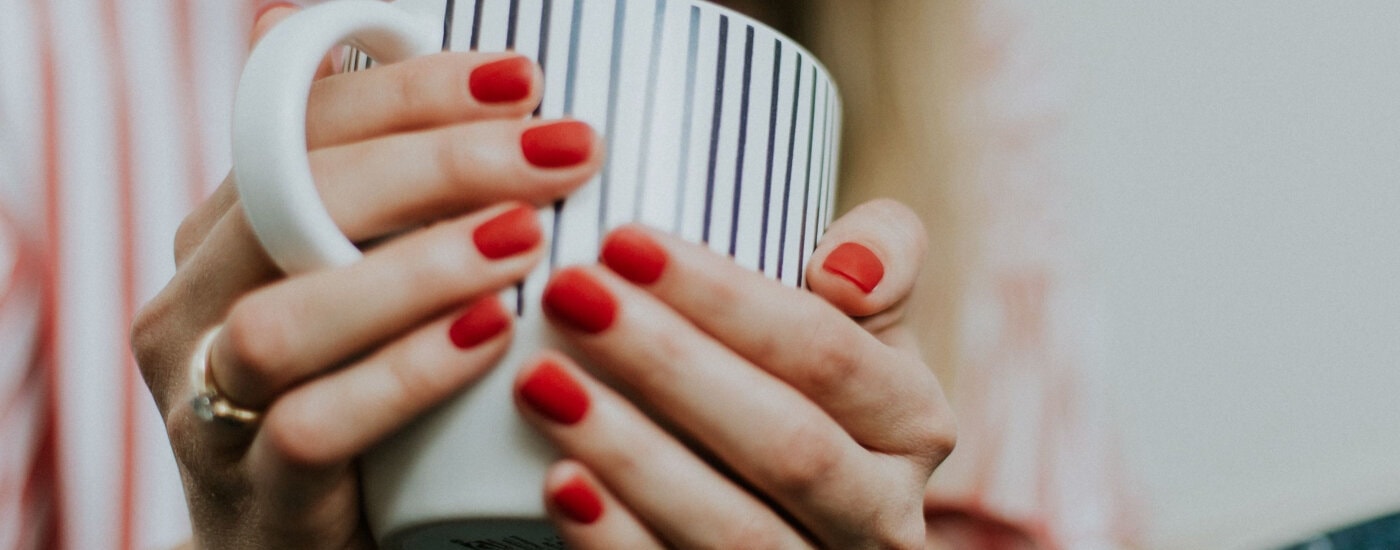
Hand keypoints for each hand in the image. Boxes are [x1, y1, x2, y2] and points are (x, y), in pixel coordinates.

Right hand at [130, 6, 600, 547]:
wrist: (298, 543)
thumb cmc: (349, 392)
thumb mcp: (352, 280)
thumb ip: (363, 185)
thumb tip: (324, 30)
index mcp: (220, 236)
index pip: (295, 124)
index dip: (409, 90)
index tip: (521, 81)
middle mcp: (193, 308)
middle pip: (288, 201)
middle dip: (436, 164)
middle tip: (558, 154)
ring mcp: (210, 406)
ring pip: (283, 319)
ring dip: (417, 268)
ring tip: (527, 239)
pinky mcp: (257, 495)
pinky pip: (314, 425)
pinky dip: (407, 373)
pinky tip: (492, 337)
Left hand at [515, 199, 954, 548]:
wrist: (786, 494)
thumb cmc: (805, 379)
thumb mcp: (860, 315)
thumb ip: (881, 253)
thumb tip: (847, 268)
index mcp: (914, 423)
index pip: (826, 352)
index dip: (726, 298)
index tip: (623, 241)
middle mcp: (884, 515)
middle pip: (787, 444)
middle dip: (670, 365)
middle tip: (570, 295)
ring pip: (736, 533)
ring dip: (633, 455)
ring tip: (542, 380)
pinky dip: (617, 538)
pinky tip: (559, 481)